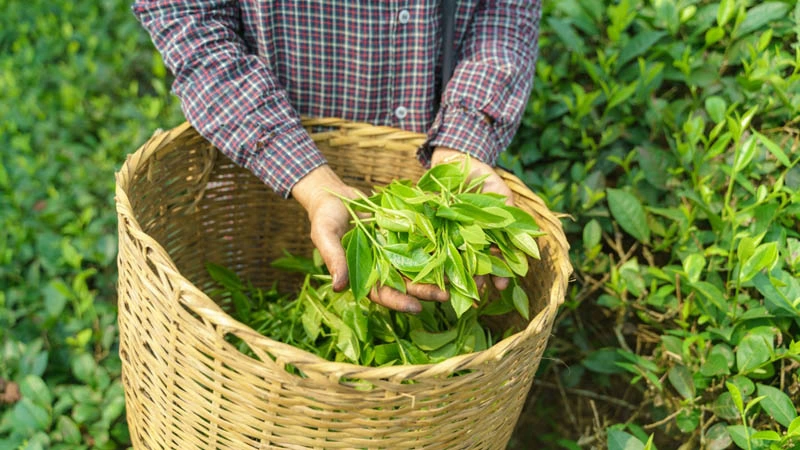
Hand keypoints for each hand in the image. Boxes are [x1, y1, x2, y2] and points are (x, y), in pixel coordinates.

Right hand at [292, 165, 446, 312]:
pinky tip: (457, 249)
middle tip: (446, 296)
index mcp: (363, 274)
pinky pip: (424, 242)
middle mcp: (383, 266)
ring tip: (457, 278)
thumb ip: (334, 258)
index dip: (399, 302)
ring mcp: (396, 250)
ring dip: (437, 273)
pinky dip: (439, 247)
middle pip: (407, 284)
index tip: (416, 308)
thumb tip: (338, 287)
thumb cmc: (326, 217)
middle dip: (426, 291)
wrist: (336, 194)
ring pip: (419, 266)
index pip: (383, 294)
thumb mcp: (325, 234)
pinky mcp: (405, 233)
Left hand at [432, 147, 512, 290]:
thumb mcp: (502, 195)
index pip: (496, 260)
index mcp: (489, 235)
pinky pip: (432, 246)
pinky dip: (433, 259)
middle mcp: (470, 238)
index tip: (501, 286)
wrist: (456, 158)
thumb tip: (526, 243)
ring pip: (454, 260)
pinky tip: (434, 272)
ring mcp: (450, 234)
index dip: (500, 274)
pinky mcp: (431, 228)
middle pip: (474, 264)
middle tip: (477, 293)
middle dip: (477, 280)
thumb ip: (511, 217)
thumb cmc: (484, 176)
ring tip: (456, 289)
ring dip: (456, 276)